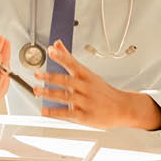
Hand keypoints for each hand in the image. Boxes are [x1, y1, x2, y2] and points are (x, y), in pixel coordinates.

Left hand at [35, 40, 160, 130]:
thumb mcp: (87, 72)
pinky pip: (69, 114)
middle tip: (37, 74)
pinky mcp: (85, 116)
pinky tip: (44, 111)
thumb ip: (68, 59)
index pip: (73, 63)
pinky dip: (55, 113)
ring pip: (66, 96)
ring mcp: (86, 102)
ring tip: (37, 91)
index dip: (61, 56)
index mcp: (86, 76)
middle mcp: (86, 87)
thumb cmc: (102, 90)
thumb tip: (56, 44)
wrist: (123, 108)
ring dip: (49, 93)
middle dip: (51, 77)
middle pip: (68, 80)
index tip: (50, 50)